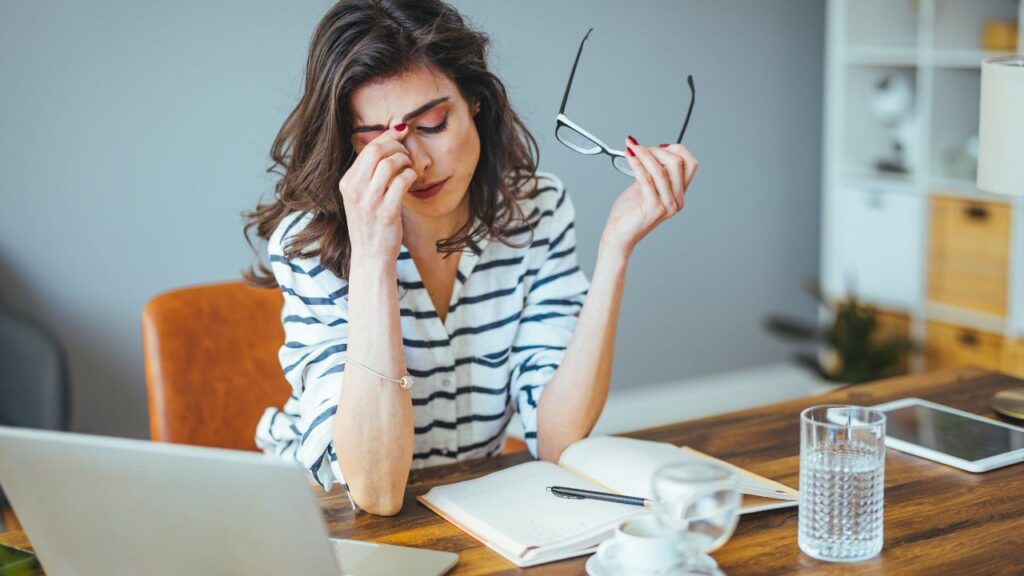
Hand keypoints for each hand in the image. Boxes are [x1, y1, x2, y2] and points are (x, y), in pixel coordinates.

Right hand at [338, 124, 416, 262]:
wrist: (370, 256)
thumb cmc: (370, 225)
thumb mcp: (360, 197)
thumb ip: (369, 174)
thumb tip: (388, 142)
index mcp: (347, 183)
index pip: (367, 149)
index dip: (387, 137)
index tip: (400, 134)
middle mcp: (355, 190)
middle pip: (377, 151)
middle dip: (396, 146)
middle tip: (406, 152)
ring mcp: (370, 201)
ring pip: (390, 164)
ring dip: (405, 161)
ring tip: (409, 167)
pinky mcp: (386, 212)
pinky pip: (402, 182)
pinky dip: (411, 176)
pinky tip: (412, 180)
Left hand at [600, 137, 697, 257]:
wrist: (618, 235)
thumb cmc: (629, 213)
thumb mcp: (645, 187)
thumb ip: (653, 172)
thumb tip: (653, 149)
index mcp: (678, 194)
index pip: (689, 164)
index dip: (674, 150)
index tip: (655, 146)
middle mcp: (677, 200)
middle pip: (677, 163)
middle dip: (656, 150)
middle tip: (638, 148)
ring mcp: (667, 205)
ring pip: (661, 169)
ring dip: (644, 154)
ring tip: (631, 148)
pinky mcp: (654, 208)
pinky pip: (647, 179)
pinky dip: (637, 164)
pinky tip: (629, 157)